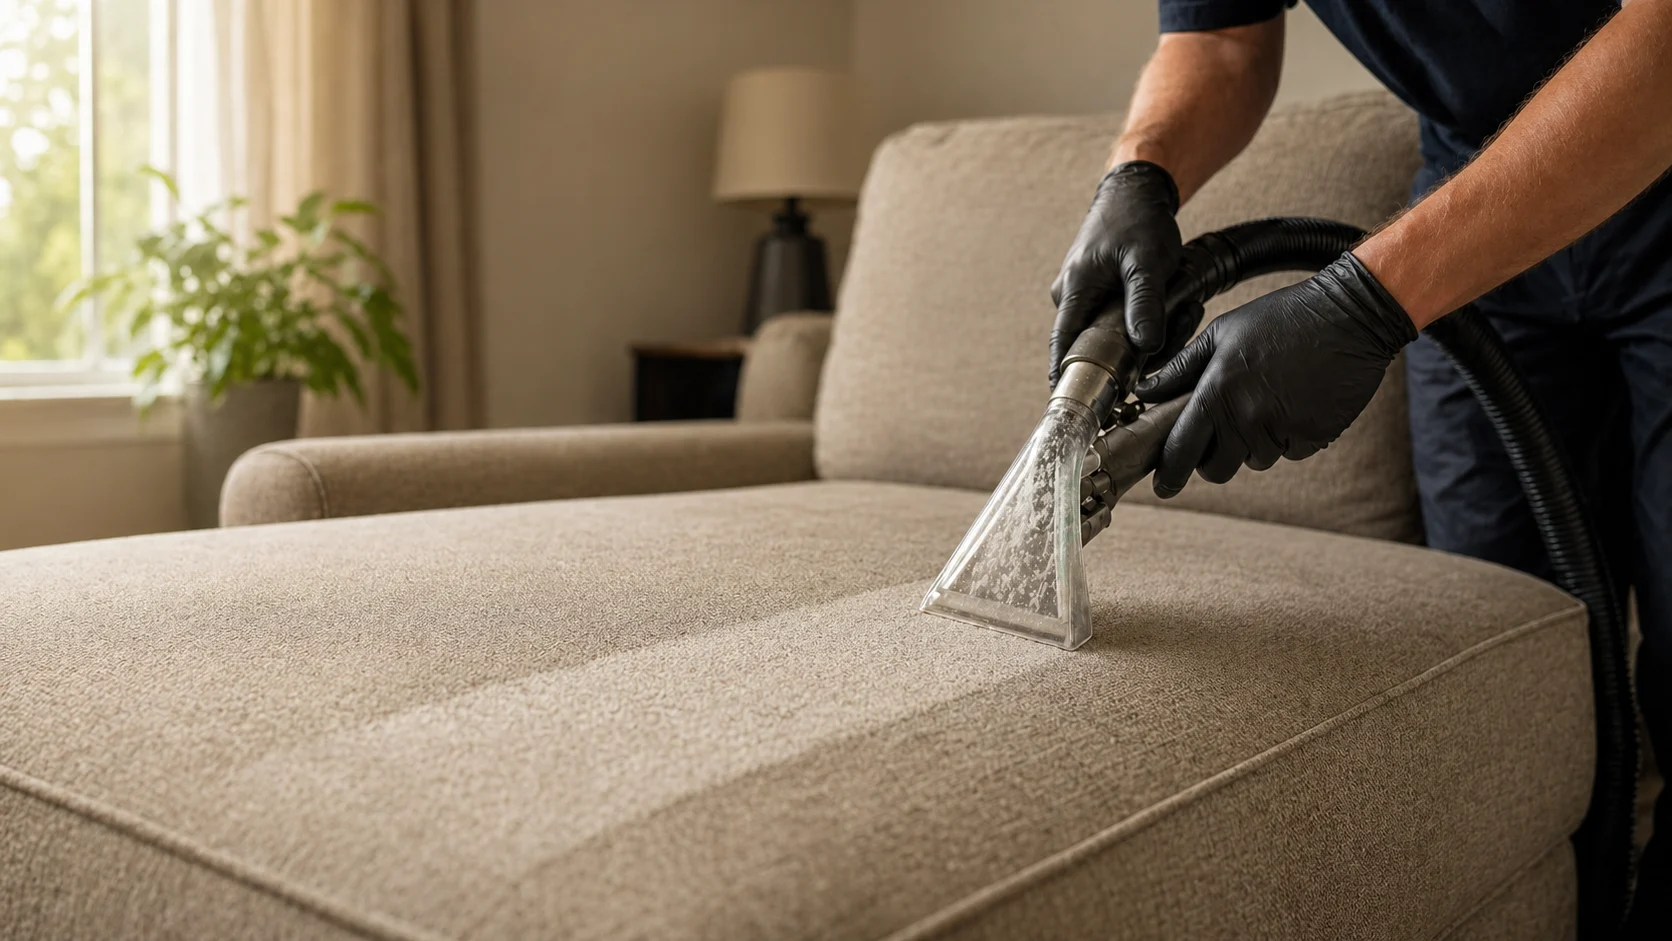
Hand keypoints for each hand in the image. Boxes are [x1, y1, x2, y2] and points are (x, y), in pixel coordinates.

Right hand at [1049, 161, 1181, 383]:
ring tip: (1183, 305)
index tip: (1070, 402)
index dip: (1066, 376)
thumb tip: (1146, 347)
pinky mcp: (1098, 293)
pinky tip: (1172, 302)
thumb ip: (1146, 304)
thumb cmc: (1138, 220)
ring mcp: (1083, 295)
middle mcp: (1071, 296)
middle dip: (1138, 348)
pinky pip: (1119, 320)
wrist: (1135, 191)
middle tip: (1178, 327)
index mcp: (1075, 290)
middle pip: (1097, 344)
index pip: (1063, 344)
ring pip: (1113, 333)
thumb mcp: (1148, 262)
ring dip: (1148, 329)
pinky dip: (1145, 318)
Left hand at [1134, 252, 1417, 496]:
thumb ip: (1180, 368)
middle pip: (1217, 469)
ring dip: (1255, 442)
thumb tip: (1144, 391)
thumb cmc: (1280, 318)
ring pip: (1255, 460)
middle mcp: (1247, 418)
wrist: (1350, 315)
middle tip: (1223, 433)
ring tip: (1269, 398)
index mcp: (1217, 393)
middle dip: (1215, 458)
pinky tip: (1297, 400)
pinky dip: (1289, 436)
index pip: (1182, 450)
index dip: (1169, 473)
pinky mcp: (1314, 437)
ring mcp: (1283, 430)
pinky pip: (1290, 452)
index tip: (1163, 485)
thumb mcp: (1222, 332)